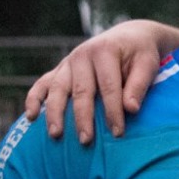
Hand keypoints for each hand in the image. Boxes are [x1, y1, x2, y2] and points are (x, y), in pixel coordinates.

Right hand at [25, 20, 178, 143]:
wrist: (128, 37)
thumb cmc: (140, 55)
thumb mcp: (147, 64)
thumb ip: (139, 85)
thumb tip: (131, 109)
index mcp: (104, 51)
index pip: (108, 86)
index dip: (112, 111)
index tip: (117, 133)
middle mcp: (82, 55)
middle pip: (80, 91)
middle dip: (83, 117)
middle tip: (85, 141)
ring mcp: (67, 63)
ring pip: (57, 89)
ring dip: (55, 112)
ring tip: (56, 135)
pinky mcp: (59, 70)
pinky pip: (42, 84)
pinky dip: (34, 99)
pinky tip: (31, 117)